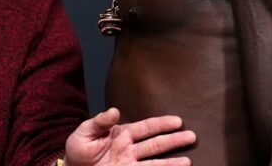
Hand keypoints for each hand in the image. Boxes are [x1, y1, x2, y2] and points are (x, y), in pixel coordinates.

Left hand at [65, 108, 195, 165]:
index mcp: (122, 133)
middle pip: (155, 143)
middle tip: (192, 136)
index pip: (146, 127)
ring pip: (155, 162)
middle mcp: (131, 148)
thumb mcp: (85, 132)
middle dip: (173, 140)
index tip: (177, 121)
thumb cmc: (79, 148)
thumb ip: (100, 122)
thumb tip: (114, 111)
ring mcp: (131, 163)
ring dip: (172, 162)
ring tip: (188, 161)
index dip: (161, 124)